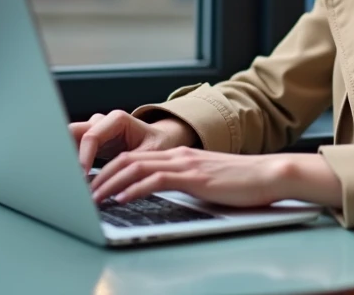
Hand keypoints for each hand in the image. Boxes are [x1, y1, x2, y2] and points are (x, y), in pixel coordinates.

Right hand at [69, 111, 196, 172]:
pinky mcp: (90, 142)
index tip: (82, 176)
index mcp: (117, 119)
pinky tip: (71, 178)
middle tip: (65, 177)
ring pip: (69, 139)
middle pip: (73, 132)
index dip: (83, 157)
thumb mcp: (151, 154)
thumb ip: (134, 164)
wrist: (160, 139)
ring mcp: (94, 130)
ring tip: (65, 179)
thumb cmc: (158, 144)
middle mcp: (102, 122)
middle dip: (66, 154)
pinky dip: (70, 162)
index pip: (91, 136)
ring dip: (65, 158)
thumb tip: (119, 182)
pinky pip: (73, 148)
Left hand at [89, 148, 341, 208]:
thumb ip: (185, 183)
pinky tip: (121, 199)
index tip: (92, 184)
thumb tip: (164, 195)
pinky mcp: (194, 177)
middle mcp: (179, 154)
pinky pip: (156, 180)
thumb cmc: (243, 182)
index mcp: (180, 155)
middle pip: (128, 159)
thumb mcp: (207, 181)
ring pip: (136, 167)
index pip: (136, 158)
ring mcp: (186, 164)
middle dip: (100, 175)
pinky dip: (134, 189)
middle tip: (82, 192)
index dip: (109, 170)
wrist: (270, 174)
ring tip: (93, 198)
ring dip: (110, 183)